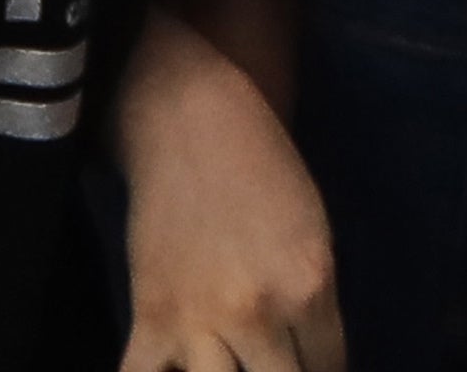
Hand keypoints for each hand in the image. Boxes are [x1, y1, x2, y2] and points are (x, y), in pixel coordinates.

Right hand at [107, 4, 343, 371]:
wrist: (186, 119)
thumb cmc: (263, 167)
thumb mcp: (315, 235)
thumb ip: (317, 306)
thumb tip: (315, 362)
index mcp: (310, 285)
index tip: (309, 367)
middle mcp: (258, 313)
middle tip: (274, 364)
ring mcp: (199, 322)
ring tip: (233, 365)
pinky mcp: (150, 319)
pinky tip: (176, 370)